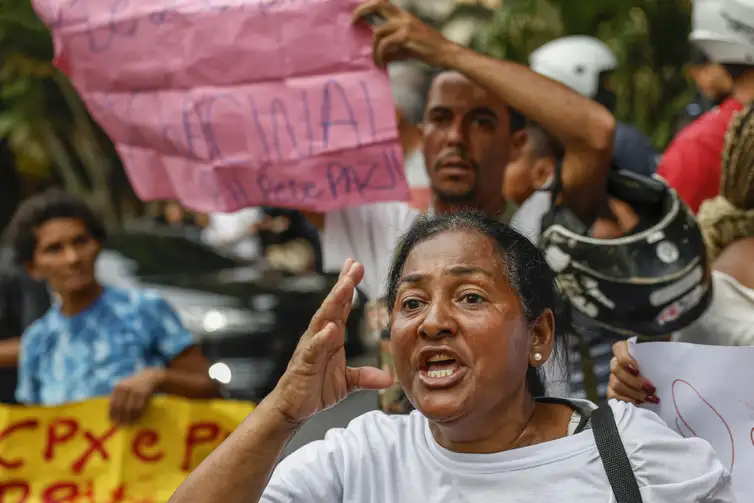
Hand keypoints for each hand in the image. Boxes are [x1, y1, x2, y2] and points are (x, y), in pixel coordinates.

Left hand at [109, 368, 163, 423]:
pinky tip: (136, 419)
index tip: (112, 421)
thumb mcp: (126, 387)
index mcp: (118, 387)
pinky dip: (136, 415)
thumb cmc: (137, 385)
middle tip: (121, 425)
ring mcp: (134, 390)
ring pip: (128, 409)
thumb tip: (113, 414)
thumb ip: (119, 397)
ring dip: (129, 418)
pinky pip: (138, 408)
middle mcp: (125, 388)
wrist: (152, 376)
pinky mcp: (143, 393)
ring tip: (129, 424)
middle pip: (119, 407)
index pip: (112, 404)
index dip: (112, 414)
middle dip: (120, 417)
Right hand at [267, 259, 391, 425]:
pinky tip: (330, 328)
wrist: (292, 407)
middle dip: (343, 284)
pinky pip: (313, 348)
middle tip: (354, 265)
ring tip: (345, 285)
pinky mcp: (304, 363)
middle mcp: (320, 335)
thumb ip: (365, 376)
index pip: (341, 306)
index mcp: (331, 336)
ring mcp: (311, 347)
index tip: (357, 266)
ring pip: (323, 320)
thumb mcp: (346, 382)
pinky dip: (321, 338)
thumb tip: (387, 378)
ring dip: (334, 302)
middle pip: (333, 305)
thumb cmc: (315, 388)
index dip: (348, 286)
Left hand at [353, 0, 455, 67]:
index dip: (367, 6)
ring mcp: (405, 25)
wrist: (446, 53)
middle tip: (352, 22)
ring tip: (376, 62)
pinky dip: (380, 54)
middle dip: (362, 10)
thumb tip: (377, 55)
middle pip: (379, 3)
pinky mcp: (406, 36)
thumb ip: (391, 47)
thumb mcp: (406, 47)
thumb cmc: (428, 51)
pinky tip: (381, 63)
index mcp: (404, 16)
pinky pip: (385, 44)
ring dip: (373, 49)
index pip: (383, 4)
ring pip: (378, 32)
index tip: (356, 16)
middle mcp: (404, 17)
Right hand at [607, 341, 658, 404]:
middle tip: (650, 388)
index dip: (625, 359)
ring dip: (633, 393)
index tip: (638, 370)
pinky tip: (639, 402)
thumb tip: (669, 356)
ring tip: (648, 398)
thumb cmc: (661, 361)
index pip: (618, 349)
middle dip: (634, 381)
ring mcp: (614, 377)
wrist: (661, 374)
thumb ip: (661, 354)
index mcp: (625, 349)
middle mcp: (616, 362)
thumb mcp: (662, 354)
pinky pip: (614, 396)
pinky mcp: (613, 390)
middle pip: (616, 370)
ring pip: (615, 384)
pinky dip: (627, 400)